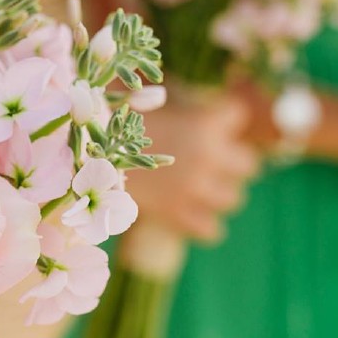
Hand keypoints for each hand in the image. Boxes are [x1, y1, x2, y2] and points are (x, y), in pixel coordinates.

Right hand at [130, 95, 259, 243]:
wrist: (89, 155)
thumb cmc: (119, 124)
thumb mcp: (156, 107)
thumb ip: (184, 112)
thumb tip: (201, 115)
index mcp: (203, 123)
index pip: (238, 115)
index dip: (226, 119)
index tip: (213, 121)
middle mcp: (208, 156)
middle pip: (248, 164)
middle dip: (232, 162)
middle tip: (212, 162)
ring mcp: (196, 189)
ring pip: (233, 198)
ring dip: (220, 193)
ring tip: (201, 188)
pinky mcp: (179, 217)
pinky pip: (212, 230)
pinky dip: (204, 224)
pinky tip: (190, 213)